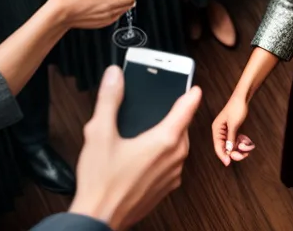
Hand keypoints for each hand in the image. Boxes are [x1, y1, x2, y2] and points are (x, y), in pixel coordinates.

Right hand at [70, 66, 202, 229]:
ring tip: (154, 124)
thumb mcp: (100, 133)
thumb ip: (109, 99)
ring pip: (179, 146)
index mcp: (164, 141)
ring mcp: (171, 176)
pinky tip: (147, 151)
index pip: (186, 109)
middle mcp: (174, 159)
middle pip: (183, 127)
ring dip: (171, 133)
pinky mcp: (165, 189)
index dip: (190, 94)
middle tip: (167, 101)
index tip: (194, 86)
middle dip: (177, 112)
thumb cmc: (101, 183)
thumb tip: (114, 76)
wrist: (98, 220)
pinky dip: (165, 152)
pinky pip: (172, 162)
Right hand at [211, 94, 255, 165]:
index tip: (229, 163)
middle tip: (243, 155)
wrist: (242, 97)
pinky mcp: (233, 130)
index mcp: (217, 129)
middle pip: (225, 148)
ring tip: (247, 146)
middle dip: (234, 152)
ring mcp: (227, 131)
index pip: (218, 147)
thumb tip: (228, 151)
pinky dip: (242, 143)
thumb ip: (230, 139)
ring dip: (240, 148)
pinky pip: (236, 141)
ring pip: (232, 146)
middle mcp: (220, 131)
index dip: (223, 156)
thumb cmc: (236, 108)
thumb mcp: (234, 125)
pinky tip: (247, 141)